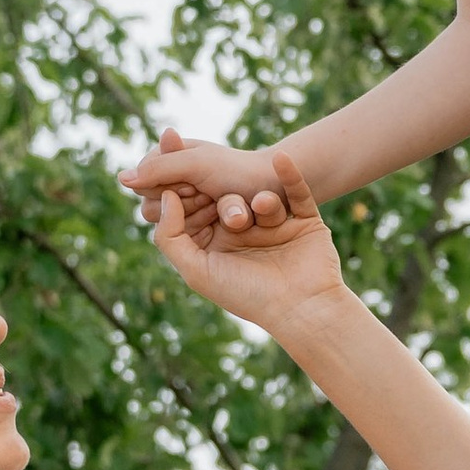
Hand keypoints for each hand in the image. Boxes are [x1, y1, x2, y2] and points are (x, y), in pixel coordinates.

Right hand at [121, 128, 296, 246]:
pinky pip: (194, 236)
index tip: (196, 182)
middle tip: (212, 196)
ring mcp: (193, 205)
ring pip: (177, 224)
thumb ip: (158, 169)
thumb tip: (120, 179)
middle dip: (189, 202)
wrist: (280, 188)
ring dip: (203, 214)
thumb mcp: (197, 163)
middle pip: (157, 207)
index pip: (146, 184)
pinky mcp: (207, 226)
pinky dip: (213, 227)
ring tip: (232, 208)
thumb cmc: (238, 169)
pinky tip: (237, 220)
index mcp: (171, 159)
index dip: (169, 188)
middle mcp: (178, 182)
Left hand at [146, 149, 347, 335]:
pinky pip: (295, 191)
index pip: (200, 212)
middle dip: (229, 199)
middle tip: (219, 184)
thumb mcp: (196, 271)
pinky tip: (280, 160)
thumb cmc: (247, 295)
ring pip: (262, 197)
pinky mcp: (304, 221)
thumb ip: (171, 236)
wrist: (302, 310)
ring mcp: (276, 226)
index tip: (182, 180)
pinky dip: (289, 175)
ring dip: (260, 201)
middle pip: (231, 200)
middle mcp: (246, 234)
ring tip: (261, 207)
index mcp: (219, 245)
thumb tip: (166, 196)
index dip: (192, 198)